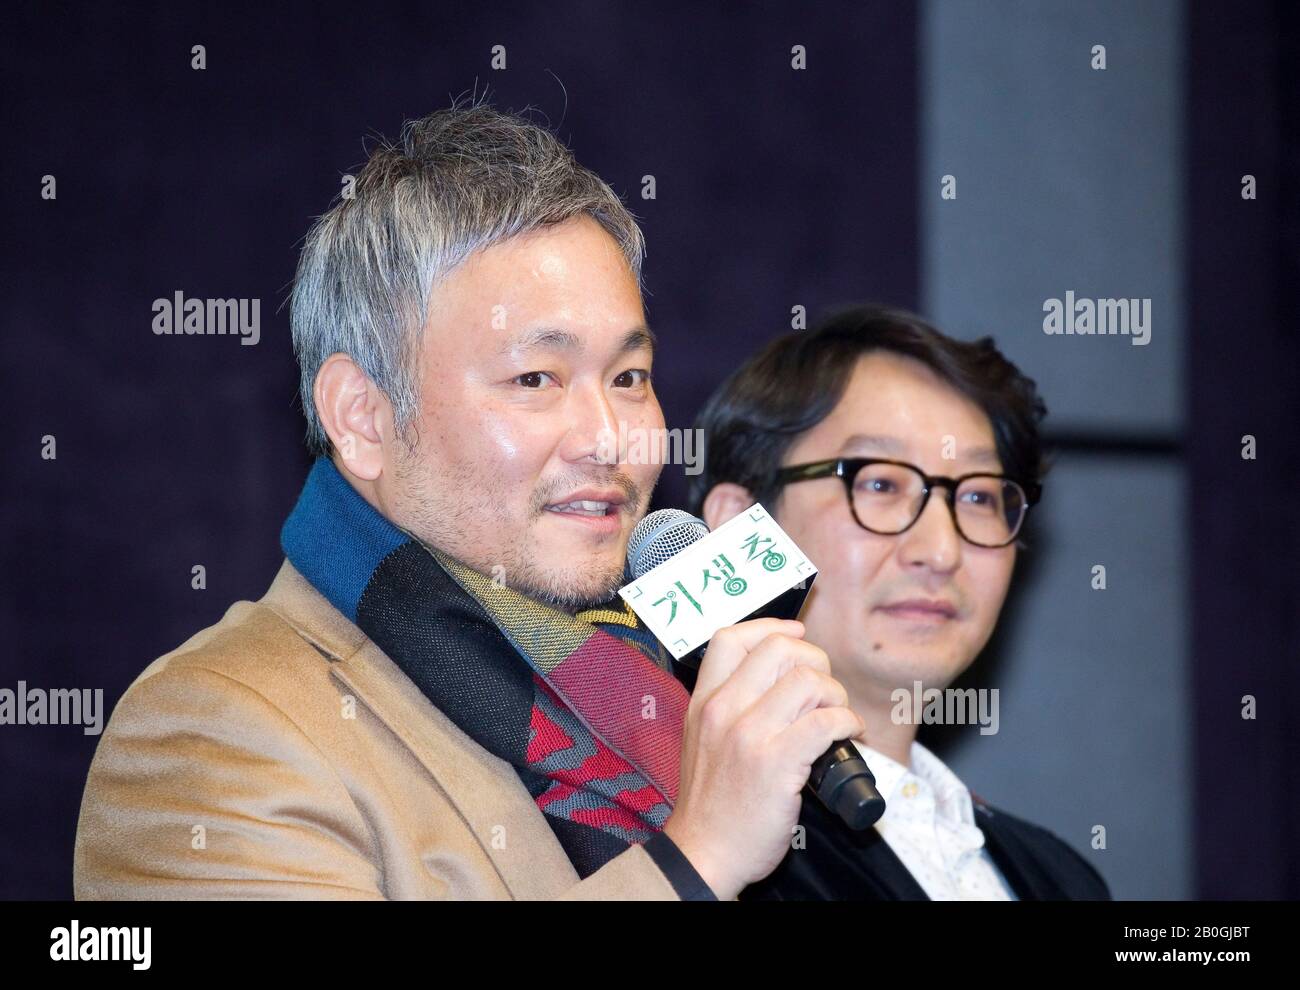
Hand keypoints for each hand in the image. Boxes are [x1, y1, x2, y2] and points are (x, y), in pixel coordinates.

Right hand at [663, 618, 863, 899]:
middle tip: (824, 688)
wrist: (704, 853)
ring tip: (837, 715)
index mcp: (704, 702)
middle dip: (814, 660)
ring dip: (835, 694)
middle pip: (779, 649)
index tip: (796, 635)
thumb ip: (727, 706)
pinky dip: (847, 722)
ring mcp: (749, 735)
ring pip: (808, 680)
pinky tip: (848, 734)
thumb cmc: (710, 802)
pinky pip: (825, 722)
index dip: (772, 628)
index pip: (731, 638)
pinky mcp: (776, 764)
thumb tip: (775, 678)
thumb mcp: (701, 739)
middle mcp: (723, 710)